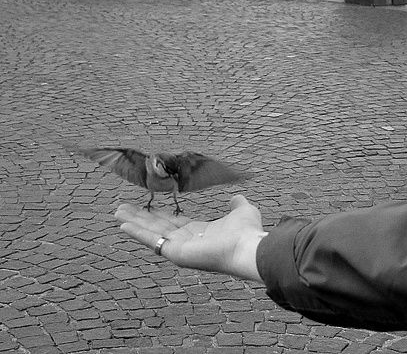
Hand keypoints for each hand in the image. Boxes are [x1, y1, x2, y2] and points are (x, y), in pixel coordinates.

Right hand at [115, 195, 266, 281]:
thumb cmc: (246, 232)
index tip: (149, 206)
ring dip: (134, 222)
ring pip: (151, 232)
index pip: (175, 223)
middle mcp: (187, 241)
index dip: (161, 215)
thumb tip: (237, 198)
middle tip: (123, 208)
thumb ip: (237, 205)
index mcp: (200, 232)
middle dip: (141, 217)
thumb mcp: (242, 212)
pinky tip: (122, 225)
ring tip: (117, 212)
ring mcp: (179, 248)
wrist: (246, 247)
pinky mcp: (174, 252)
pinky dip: (136, 233)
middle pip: (158, 227)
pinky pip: (152, 241)